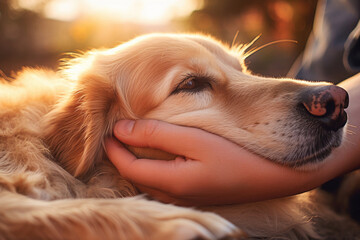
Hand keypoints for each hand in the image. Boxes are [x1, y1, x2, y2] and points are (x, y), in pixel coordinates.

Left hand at [105, 75, 359, 205]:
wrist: (275, 177)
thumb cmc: (237, 154)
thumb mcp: (195, 139)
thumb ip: (157, 135)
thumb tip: (122, 129)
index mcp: (171, 182)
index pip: (128, 167)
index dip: (113, 149)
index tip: (107, 129)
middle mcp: (174, 195)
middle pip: (136, 176)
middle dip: (121, 156)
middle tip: (115, 133)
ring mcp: (185, 197)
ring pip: (148, 180)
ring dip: (136, 161)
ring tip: (132, 140)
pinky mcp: (194, 193)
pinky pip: (162, 182)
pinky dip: (152, 167)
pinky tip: (157, 154)